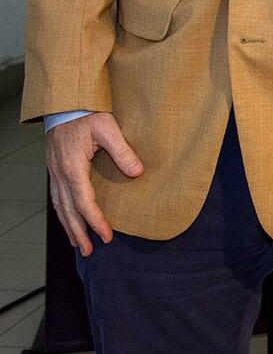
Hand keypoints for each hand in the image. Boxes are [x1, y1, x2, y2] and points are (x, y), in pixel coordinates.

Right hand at [46, 113, 142, 256]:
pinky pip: (57, 197)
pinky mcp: (55, 169)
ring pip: (60, 206)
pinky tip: (69, 219)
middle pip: (68, 211)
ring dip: (69, 226)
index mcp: (72, 167)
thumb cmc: (86, 113)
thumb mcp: (108, 128)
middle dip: (79, 232)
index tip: (107, 236)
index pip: (84, 202)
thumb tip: (138, 173)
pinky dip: (63, 213)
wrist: (64, 103)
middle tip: (89, 251)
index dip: (95, 221)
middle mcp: (60, 174)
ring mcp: (54, 172)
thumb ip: (122, 151)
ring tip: (78, 244)